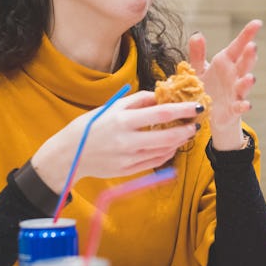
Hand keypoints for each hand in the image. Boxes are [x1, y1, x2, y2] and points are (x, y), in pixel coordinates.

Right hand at [31, 91, 201, 191]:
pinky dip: (166, 153)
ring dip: (179, 142)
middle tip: (196, 123)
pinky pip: (155, 162)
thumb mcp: (111, 107)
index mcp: (122, 121)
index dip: (182, 110)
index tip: (196, 106)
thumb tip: (160, 95)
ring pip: (164, 151)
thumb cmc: (90, 126)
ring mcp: (128, 158)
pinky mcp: (128, 170)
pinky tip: (171, 146)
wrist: (69, 155)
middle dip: (186, 130)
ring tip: (185, 133)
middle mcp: (127, 141)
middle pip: (167, 136)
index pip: (161, 113)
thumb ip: (136, 101)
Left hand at [189, 19, 260, 149]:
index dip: (247, 34)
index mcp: (225, 62)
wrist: (207, 113)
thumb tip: (197, 34)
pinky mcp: (233, 109)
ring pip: (244, 85)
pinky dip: (243, 106)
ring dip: (247, 82)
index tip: (257, 23)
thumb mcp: (198, 69)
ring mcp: (235, 92)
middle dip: (249, 56)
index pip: (237, 46)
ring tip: (250, 77)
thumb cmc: (206, 87)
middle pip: (244, 64)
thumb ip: (197, 54)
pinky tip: (246, 105)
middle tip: (252, 46)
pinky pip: (239, 107)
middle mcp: (234, 75)